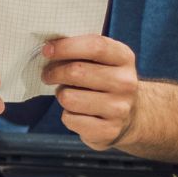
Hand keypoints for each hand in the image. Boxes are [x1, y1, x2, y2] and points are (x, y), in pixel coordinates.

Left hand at [42, 35, 138, 149]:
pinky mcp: (109, 130)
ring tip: (67, 94)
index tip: (47, 50)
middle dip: (54, 72)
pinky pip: (70, 119)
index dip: (66, 46)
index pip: (95, 46)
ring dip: (61, 95)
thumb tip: (48, 48)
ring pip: (69, 98)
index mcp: (124, 58)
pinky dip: (67, 115)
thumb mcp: (102, 60)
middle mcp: (126, 82)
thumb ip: (80, 50)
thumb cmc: (104, 80)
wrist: (130, 116)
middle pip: (76, 72)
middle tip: (47, 75)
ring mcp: (119, 108)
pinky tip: (77, 112)